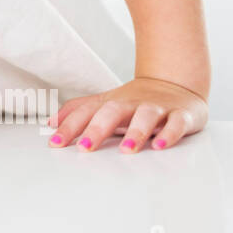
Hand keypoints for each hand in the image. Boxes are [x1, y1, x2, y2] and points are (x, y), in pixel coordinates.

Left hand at [48, 77, 208, 152]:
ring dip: (136, 131)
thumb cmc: (135, 100)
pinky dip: (169, 134)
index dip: (69, 126)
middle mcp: (132, 103)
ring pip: (147, 115)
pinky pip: (177, 123)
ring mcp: (158, 108)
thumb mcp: (105, 103)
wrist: (176, 84)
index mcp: (112, 102)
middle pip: (113, 111)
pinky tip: (160, 146)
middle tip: (84, 148)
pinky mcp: (182, 115)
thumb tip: (50, 123)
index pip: (87, 112)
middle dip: (97, 129)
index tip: (55, 143)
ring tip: (126, 149)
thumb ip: (78, 111)